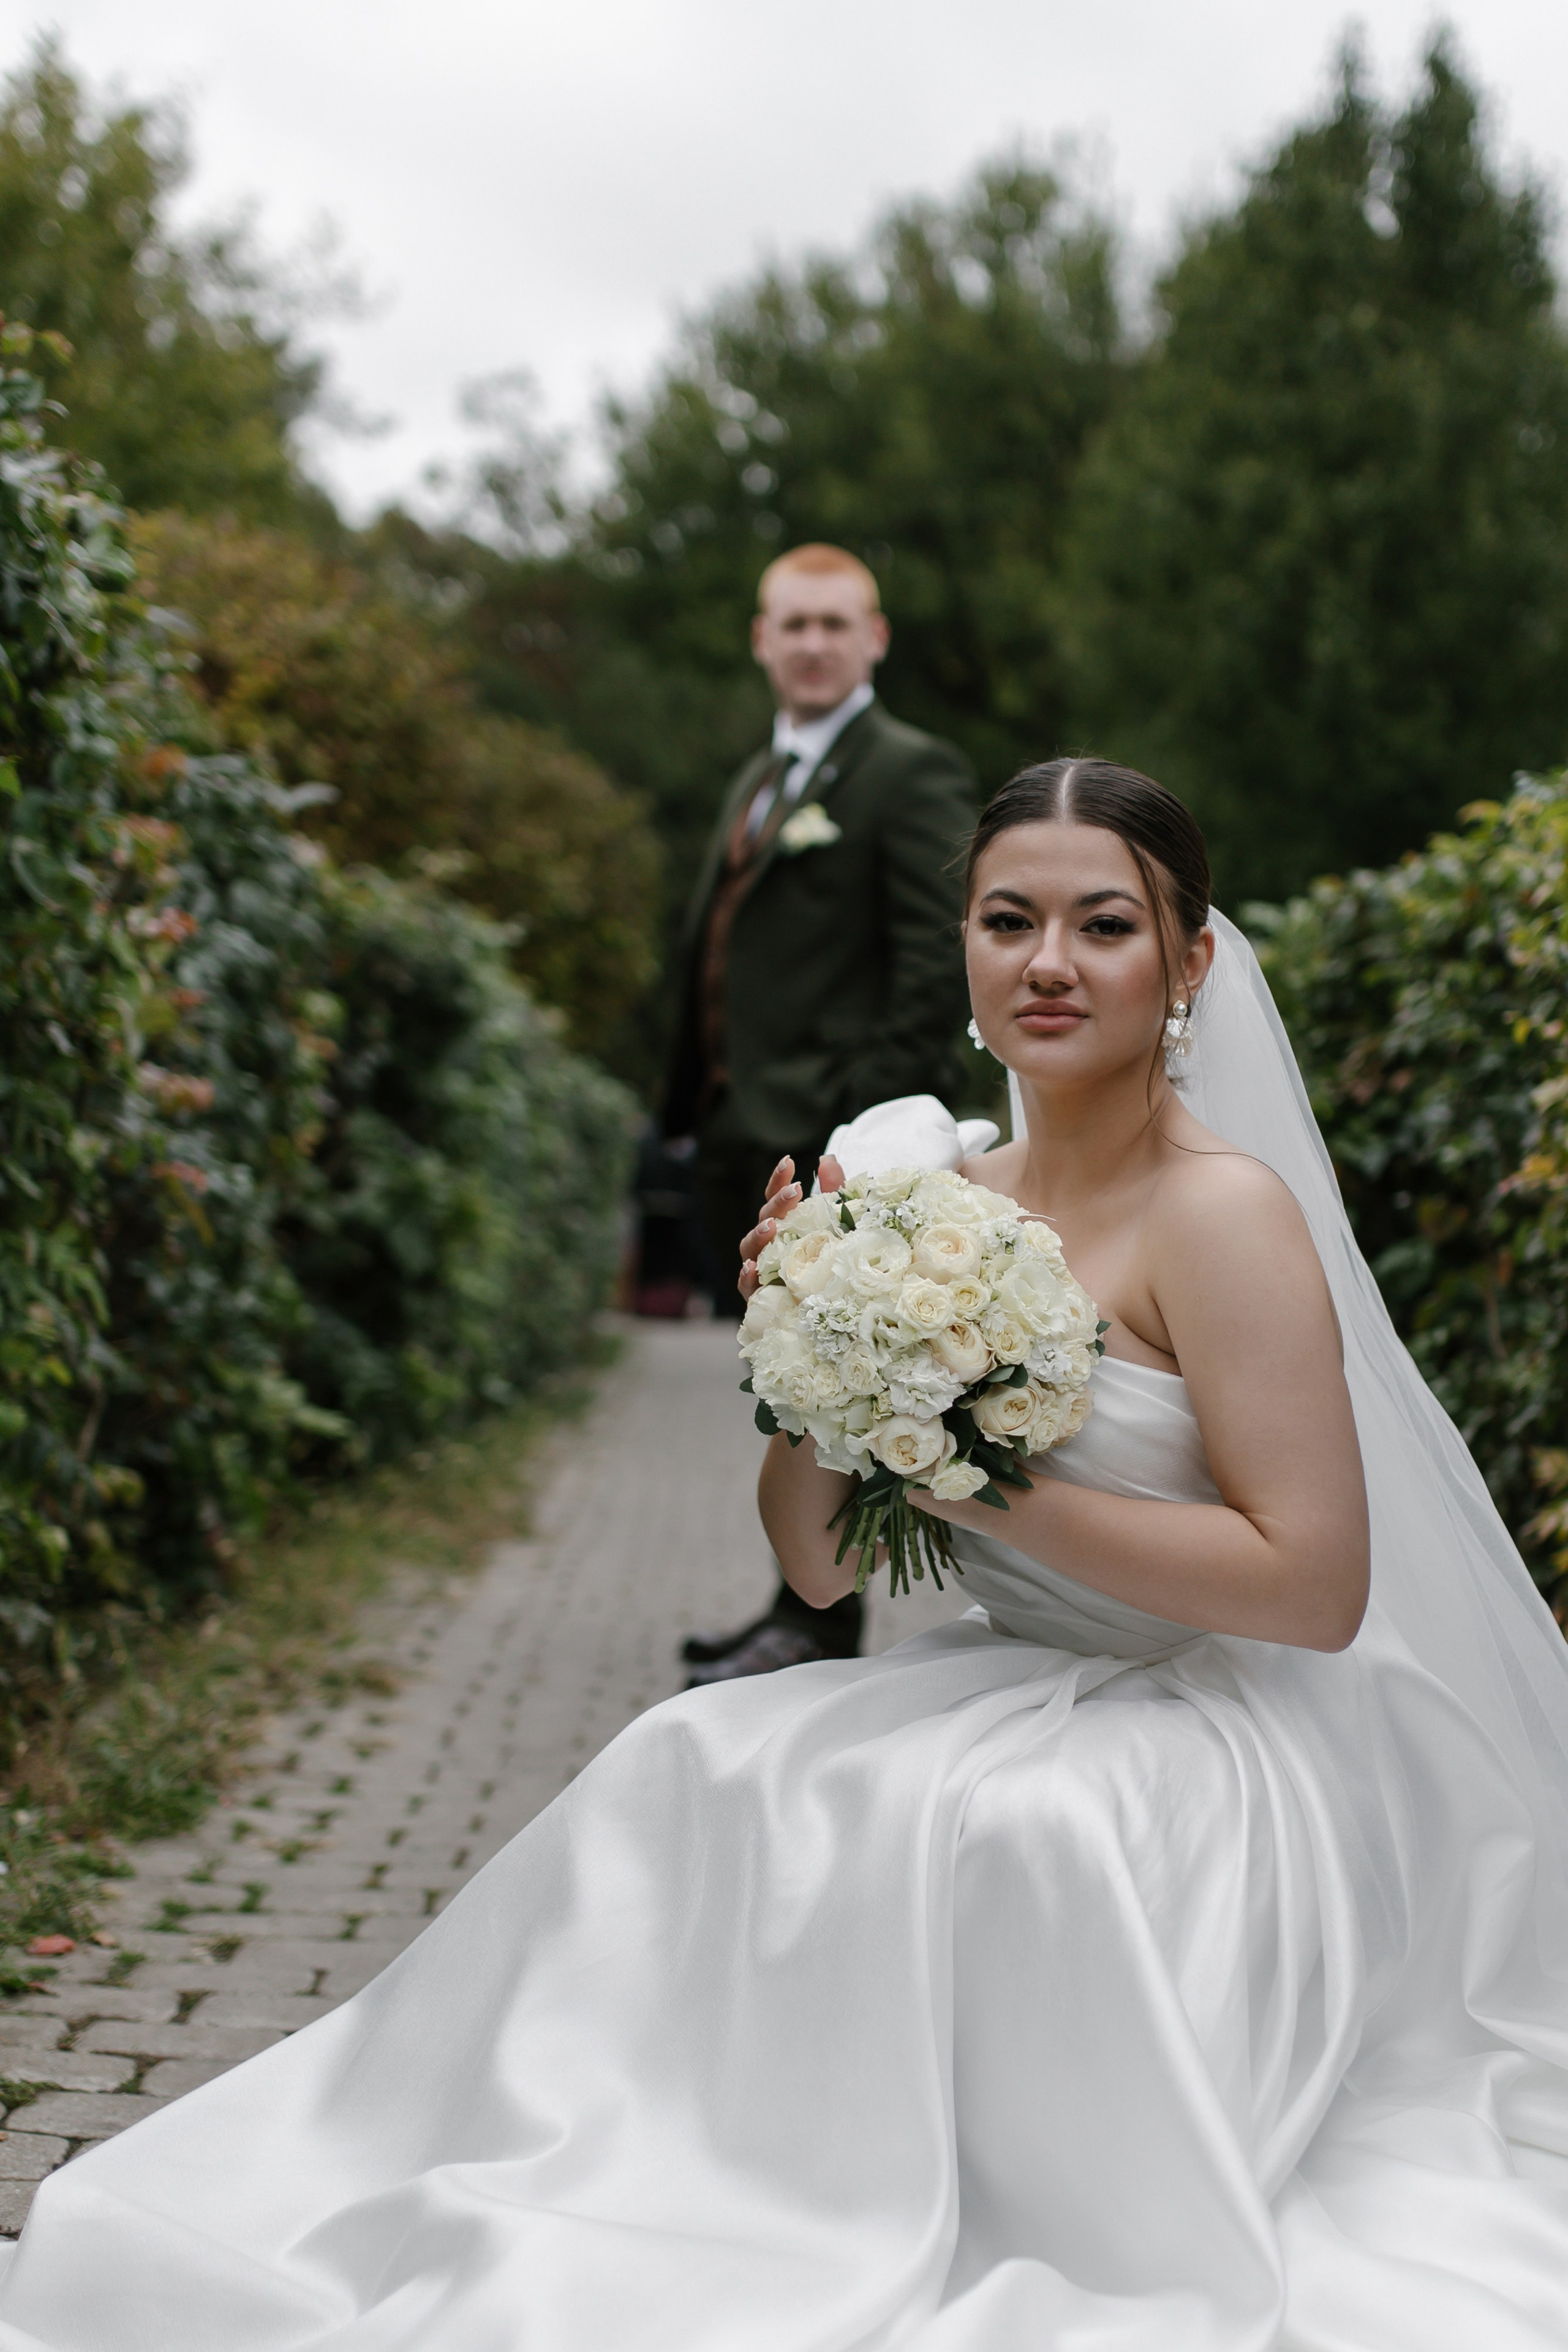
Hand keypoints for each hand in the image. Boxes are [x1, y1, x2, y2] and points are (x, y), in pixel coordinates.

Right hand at [737, 1152, 845, 1300]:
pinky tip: (752, 1268)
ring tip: (772, 1227)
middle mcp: (770, 1246)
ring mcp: (762, 1271)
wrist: (832, 1317)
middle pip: (764, 1219)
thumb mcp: (839, 1228)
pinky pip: (747, 1286)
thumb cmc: (831, 1268)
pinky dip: (747, 1277)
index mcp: (786, 1226)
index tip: (790, 1162)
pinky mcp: (760, 1298)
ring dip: (759, 1236)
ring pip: (750, 1249)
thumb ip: (834, 1194)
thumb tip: (827, 1160)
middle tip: (793, 1193)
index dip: (779, 1180)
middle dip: (776, 1204)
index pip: (776, 1199)